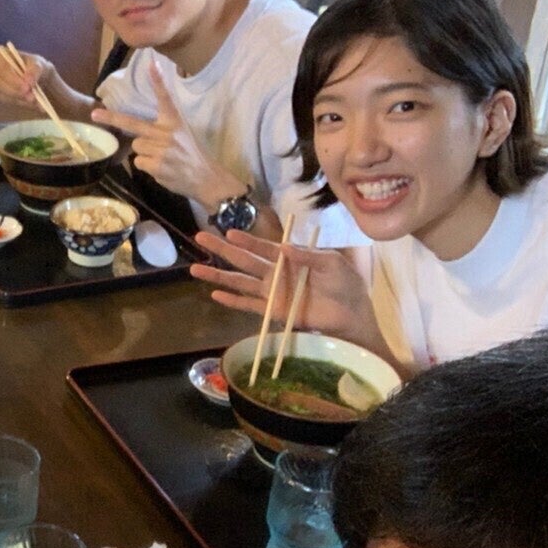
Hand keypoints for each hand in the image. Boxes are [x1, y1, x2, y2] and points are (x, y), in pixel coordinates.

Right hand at [0, 48, 53, 113]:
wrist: (37, 77)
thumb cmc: (35, 67)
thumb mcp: (40, 65)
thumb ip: (35, 71)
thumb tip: (28, 80)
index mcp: (1, 55)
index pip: (2, 68)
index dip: (13, 79)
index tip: (27, 87)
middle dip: (16, 91)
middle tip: (32, 97)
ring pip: (2, 93)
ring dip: (19, 98)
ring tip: (34, 99)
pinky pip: (6, 100)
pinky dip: (19, 102)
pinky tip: (29, 101)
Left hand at [94, 66, 243, 205]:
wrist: (206, 177)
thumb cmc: (191, 154)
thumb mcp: (182, 134)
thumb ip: (162, 129)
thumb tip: (137, 135)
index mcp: (174, 121)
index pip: (165, 98)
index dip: (158, 81)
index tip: (152, 63)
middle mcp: (166, 132)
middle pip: (133, 123)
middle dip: (111, 118)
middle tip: (95, 114)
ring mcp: (161, 149)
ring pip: (136, 147)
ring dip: (144, 153)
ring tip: (162, 158)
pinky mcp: (156, 165)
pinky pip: (139, 162)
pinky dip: (147, 166)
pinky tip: (162, 168)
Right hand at [190, 230, 387, 355]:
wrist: (352, 314)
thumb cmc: (346, 284)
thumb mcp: (332, 263)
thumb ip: (307, 255)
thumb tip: (281, 247)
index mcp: (289, 258)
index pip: (262, 247)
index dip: (246, 240)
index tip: (228, 232)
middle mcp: (276, 273)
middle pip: (243, 260)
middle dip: (222, 250)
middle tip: (200, 238)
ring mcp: (272, 293)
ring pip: (239, 282)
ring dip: (218, 276)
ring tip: (195, 269)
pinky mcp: (273, 312)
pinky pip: (249, 305)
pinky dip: (232, 301)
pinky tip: (215, 295)